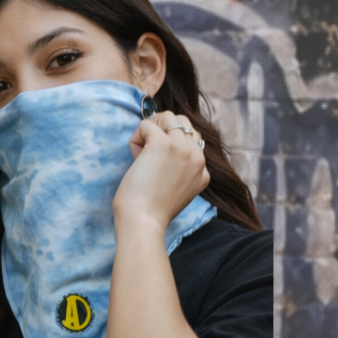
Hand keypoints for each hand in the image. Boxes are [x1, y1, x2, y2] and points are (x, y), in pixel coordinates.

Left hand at [113, 110, 210, 231]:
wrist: (144, 221)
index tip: (158, 167)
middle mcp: (197, 157)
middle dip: (162, 128)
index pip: (192, 139)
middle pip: (183, 122)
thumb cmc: (151, 210)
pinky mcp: (163, 144)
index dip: (170, 145)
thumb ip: (178, 169)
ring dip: (150, 128)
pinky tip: (134, 156)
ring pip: (168, 116)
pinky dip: (136, 136)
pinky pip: (146, 124)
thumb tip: (157, 142)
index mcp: (203, 171)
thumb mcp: (176, 190)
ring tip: (141, 149)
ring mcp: (183, 149)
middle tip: (146, 150)